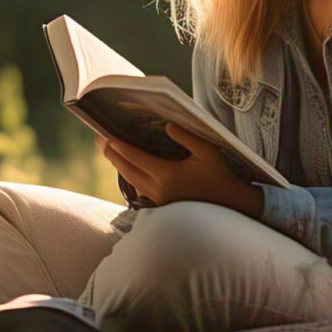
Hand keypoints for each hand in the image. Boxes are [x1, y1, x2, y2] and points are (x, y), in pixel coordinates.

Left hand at [98, 123, 263, 217]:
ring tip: (109, 150)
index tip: (106, 136)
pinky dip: (130, 175)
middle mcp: (159, 189)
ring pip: (131, 180)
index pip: (135, 158)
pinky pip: (139, 187)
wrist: (231, 206)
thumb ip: (186, 136)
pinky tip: (128, 166)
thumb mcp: (208, 151)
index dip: (119, 146)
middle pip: (127, 169)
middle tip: (99, 140)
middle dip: (112, 154)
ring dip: (118, 165)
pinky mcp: (163, 204)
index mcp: (167, 175)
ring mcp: (159, 199)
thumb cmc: (221, 176)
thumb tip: (168, 125)